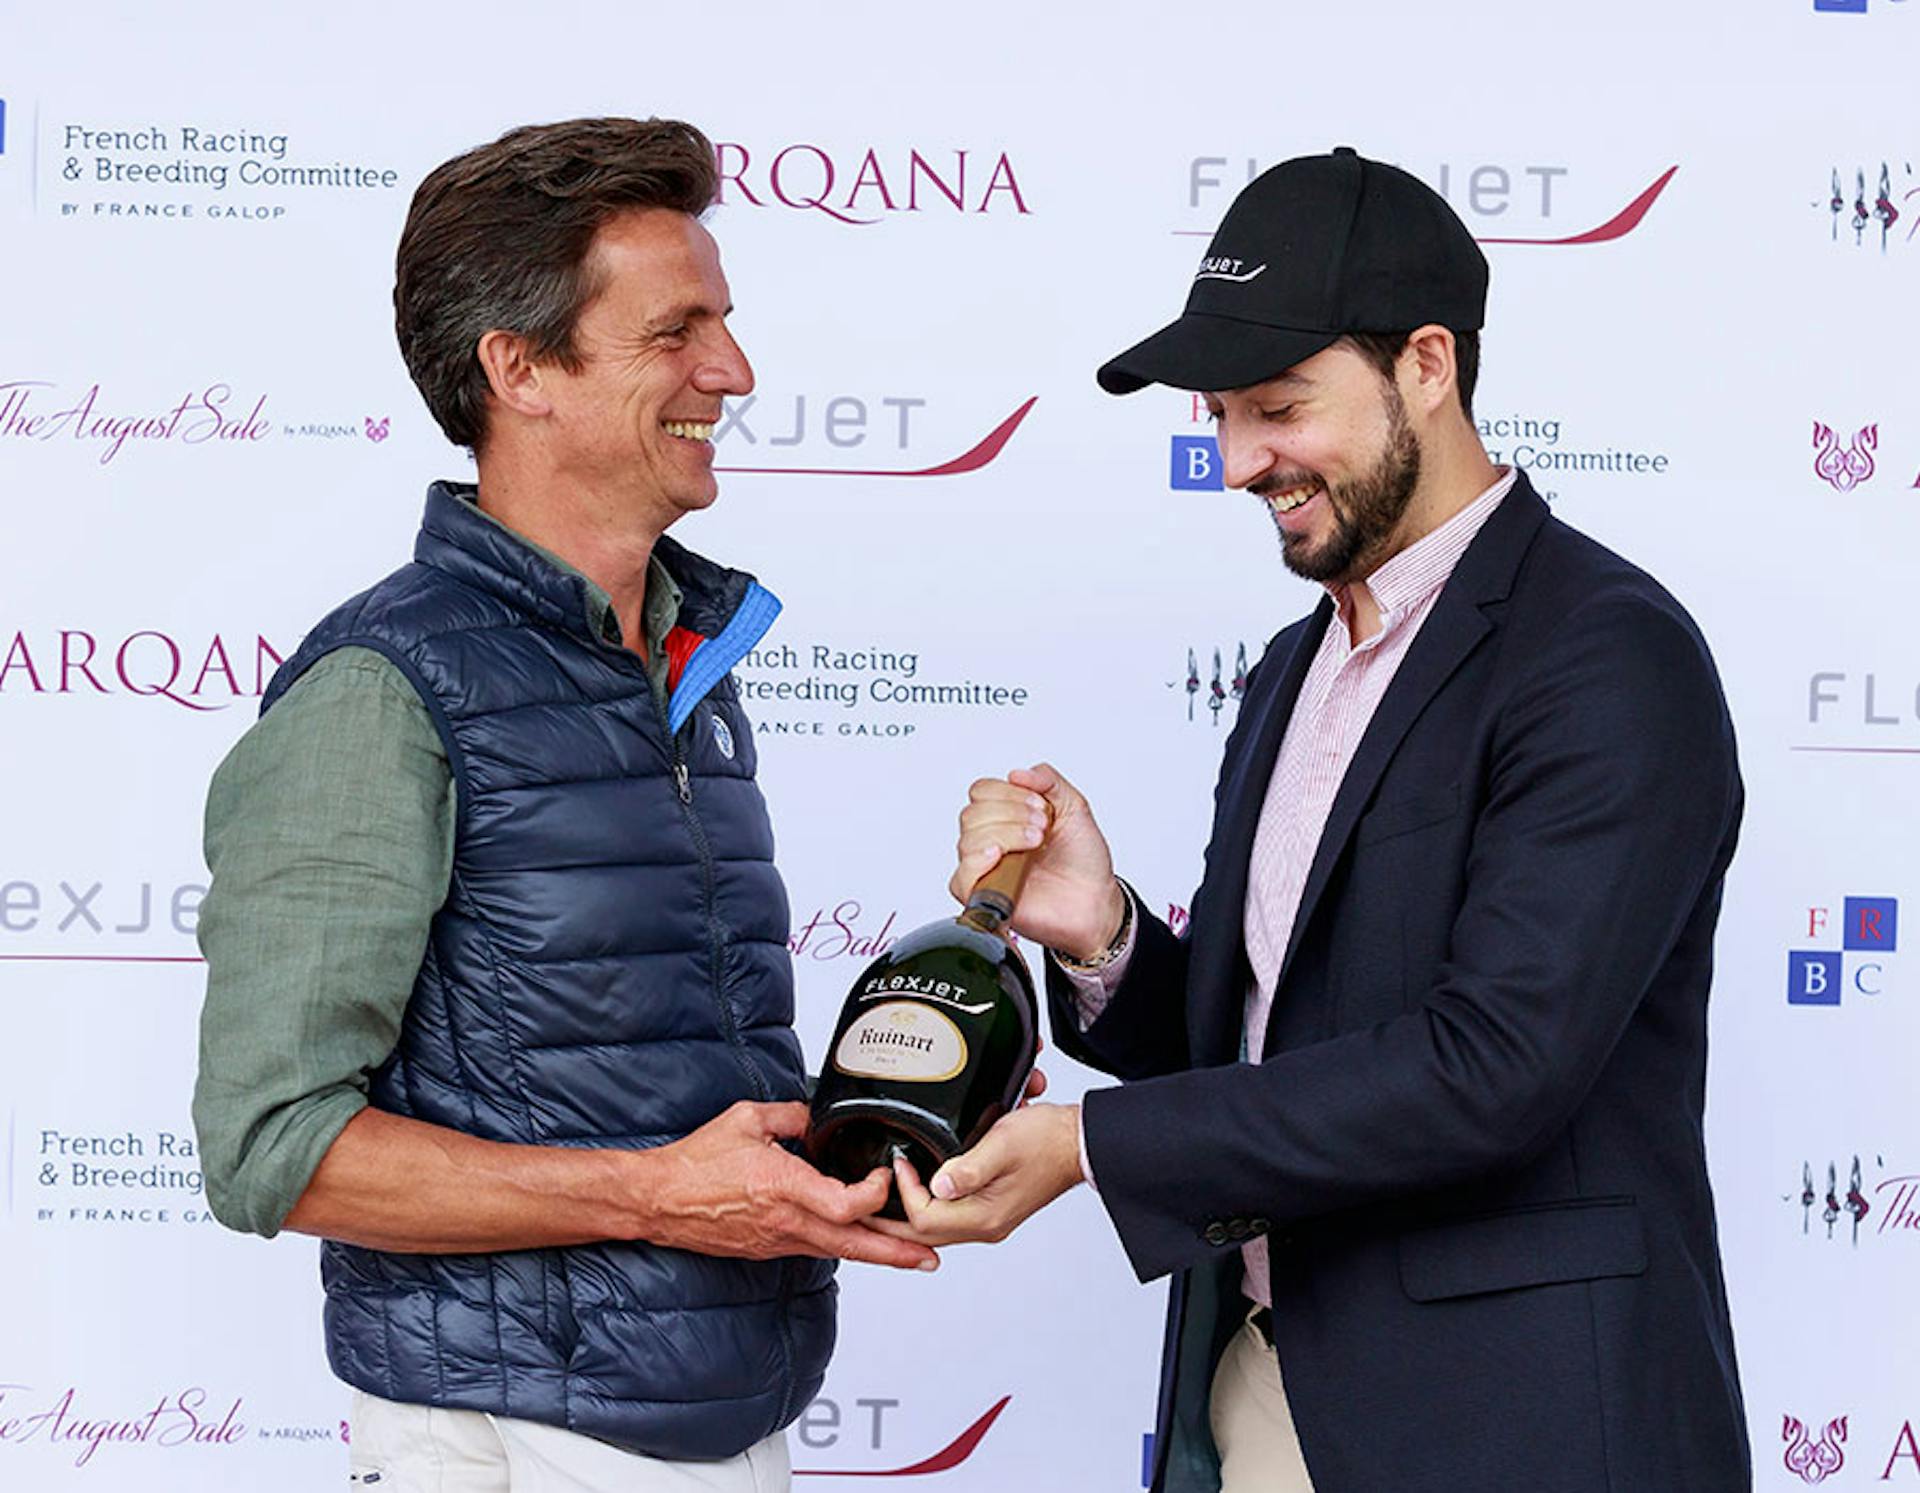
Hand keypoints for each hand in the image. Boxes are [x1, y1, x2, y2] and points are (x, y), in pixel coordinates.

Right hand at [635, 1101, 937, 1270]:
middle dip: (896, 1252)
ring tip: (911, 1255)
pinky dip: (843, 1246)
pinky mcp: (769, 1248)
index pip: (843, 1204)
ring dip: (876, 1254)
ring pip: (838, 1252)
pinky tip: (860, 1241)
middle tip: (931, 1255)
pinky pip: (815, 1250)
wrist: (658, 1201)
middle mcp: (786, 1221)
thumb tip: (816, 1117)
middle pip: (853, 1244)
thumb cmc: (695, 1164)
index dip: (873, 1193)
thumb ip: (790, 1116)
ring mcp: (778, 1240)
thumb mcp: (746, 1120)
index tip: (885, 1175)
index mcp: (783, 1186)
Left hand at [868, 1103, 1082, 1246]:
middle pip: (924, 1234)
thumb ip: (968, 1167)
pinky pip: (951, 1216)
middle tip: (868, 1201)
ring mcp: (990, 1219)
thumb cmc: (1047, 1140)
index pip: (924, 1218)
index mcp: (984, 1216)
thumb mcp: (1003, 1144)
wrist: (1078, 1142)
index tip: (900, 1162)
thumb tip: (938, 1184)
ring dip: (910, 1213)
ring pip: (936, 1228)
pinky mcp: (993, 1208)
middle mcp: (985, 1225)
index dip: (904, 1191)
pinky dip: (931, 1206)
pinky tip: (921, 1191)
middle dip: (892, 1218)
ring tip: (886, 1198)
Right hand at [952, 763, 1125, 959]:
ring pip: (967, 840)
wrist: (1096, 900)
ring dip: (1005, 834)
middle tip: (1042, 827)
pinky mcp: (985, 896)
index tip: (1040, 805)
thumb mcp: (1074, 807)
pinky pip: (960, 878)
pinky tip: (1001, 857)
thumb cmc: (1084, 861)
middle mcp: (992, 840)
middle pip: (972, 813)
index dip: (1008, 793)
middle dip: (1011, 813)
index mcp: (1007, 816)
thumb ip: (1048, 780)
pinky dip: (978, 862)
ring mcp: (987, 868)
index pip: (981, 791)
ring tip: (1035, 844)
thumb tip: (1017, 773)